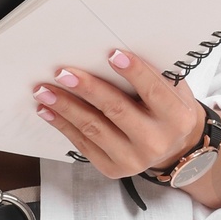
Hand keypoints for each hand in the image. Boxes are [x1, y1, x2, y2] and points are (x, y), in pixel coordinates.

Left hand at [34, 49, 220, 205]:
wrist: (174, 148)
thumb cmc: (169, 109)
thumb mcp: (173, 90)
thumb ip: (152, 75)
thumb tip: (113, 51)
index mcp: (176, 118)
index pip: (154, 91)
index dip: (134, 72)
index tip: (112, 53)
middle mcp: (155, 141)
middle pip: (116, 110)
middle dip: (87, 89)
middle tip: (62, 72)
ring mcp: (133, 159)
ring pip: (93, 128)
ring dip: (65, 107)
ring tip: (44, 90)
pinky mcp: (113, 168)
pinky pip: (83, 144)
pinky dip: (63, 125)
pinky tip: (48, 110)